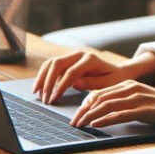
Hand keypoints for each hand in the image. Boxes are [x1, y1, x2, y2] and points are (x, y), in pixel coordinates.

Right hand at [32, 50, 154, 104]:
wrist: (117, 72)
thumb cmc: (114, 79)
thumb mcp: (109, 84)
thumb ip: (93, 83)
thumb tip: (74, 83)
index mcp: (90, 59)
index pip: (71, 72)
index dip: (60, 86)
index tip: (54, 98)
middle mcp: (79, 55)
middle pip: (57, 64)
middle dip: (48, 81)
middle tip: (44, 98)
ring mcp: (72, 57)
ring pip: (51, 63)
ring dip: (42, 77)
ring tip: (37, 93)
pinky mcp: (67, 62)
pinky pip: (51, 66)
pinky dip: (44, 76)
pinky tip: (40, 88)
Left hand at [70, 80, 154, 129]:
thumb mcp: (142, 102)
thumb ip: (125, 104)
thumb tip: (105, 113)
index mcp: (129, 84)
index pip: (100, 92)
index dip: (85, 104)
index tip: (77, 115)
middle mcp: (131, 88)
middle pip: (100, 98)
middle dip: (83, 110)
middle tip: (73, 122)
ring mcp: (138, 98)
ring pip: (107, 105)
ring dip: (90, 116)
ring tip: (80, 125)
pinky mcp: (145, 109)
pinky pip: (120, 114)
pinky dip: (105, 120)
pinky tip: (96, 125)